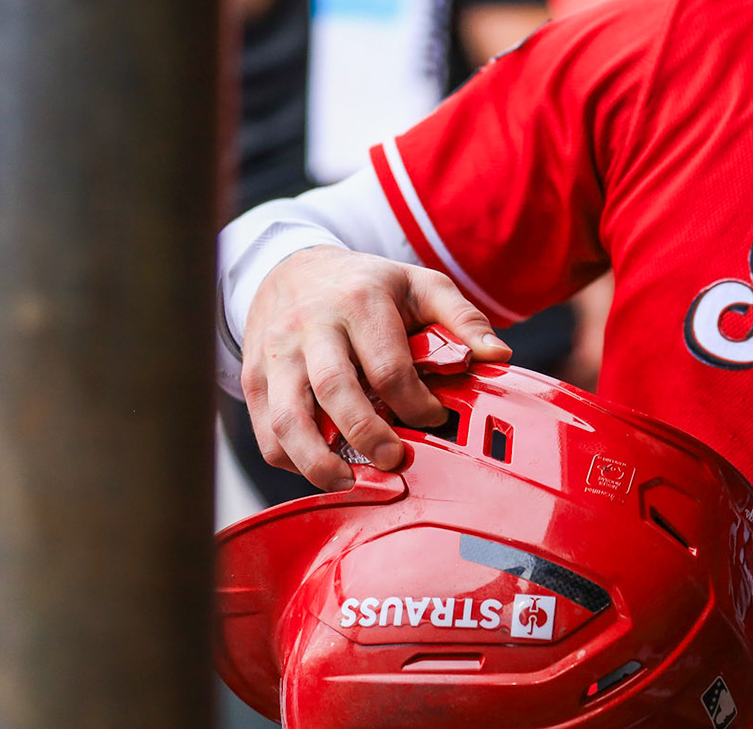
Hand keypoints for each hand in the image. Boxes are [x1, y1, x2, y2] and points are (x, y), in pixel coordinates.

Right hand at [240, 245, 510, 491]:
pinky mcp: (255, 377)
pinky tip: (319, 468)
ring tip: (349, 482)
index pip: (388, 366)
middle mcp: (311, 326)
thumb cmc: (366, 285)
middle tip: (396, 461)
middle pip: (335, 391)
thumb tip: (498, 356)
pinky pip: (265, 428)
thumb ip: (463, 319)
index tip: (435, 417)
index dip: (416, 403)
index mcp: (360, 302)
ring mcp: (276, 353)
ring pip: (287, 416)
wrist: (293, 269)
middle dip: (367, 435)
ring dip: (316, 460)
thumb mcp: (421, 285)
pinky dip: (289, 458)